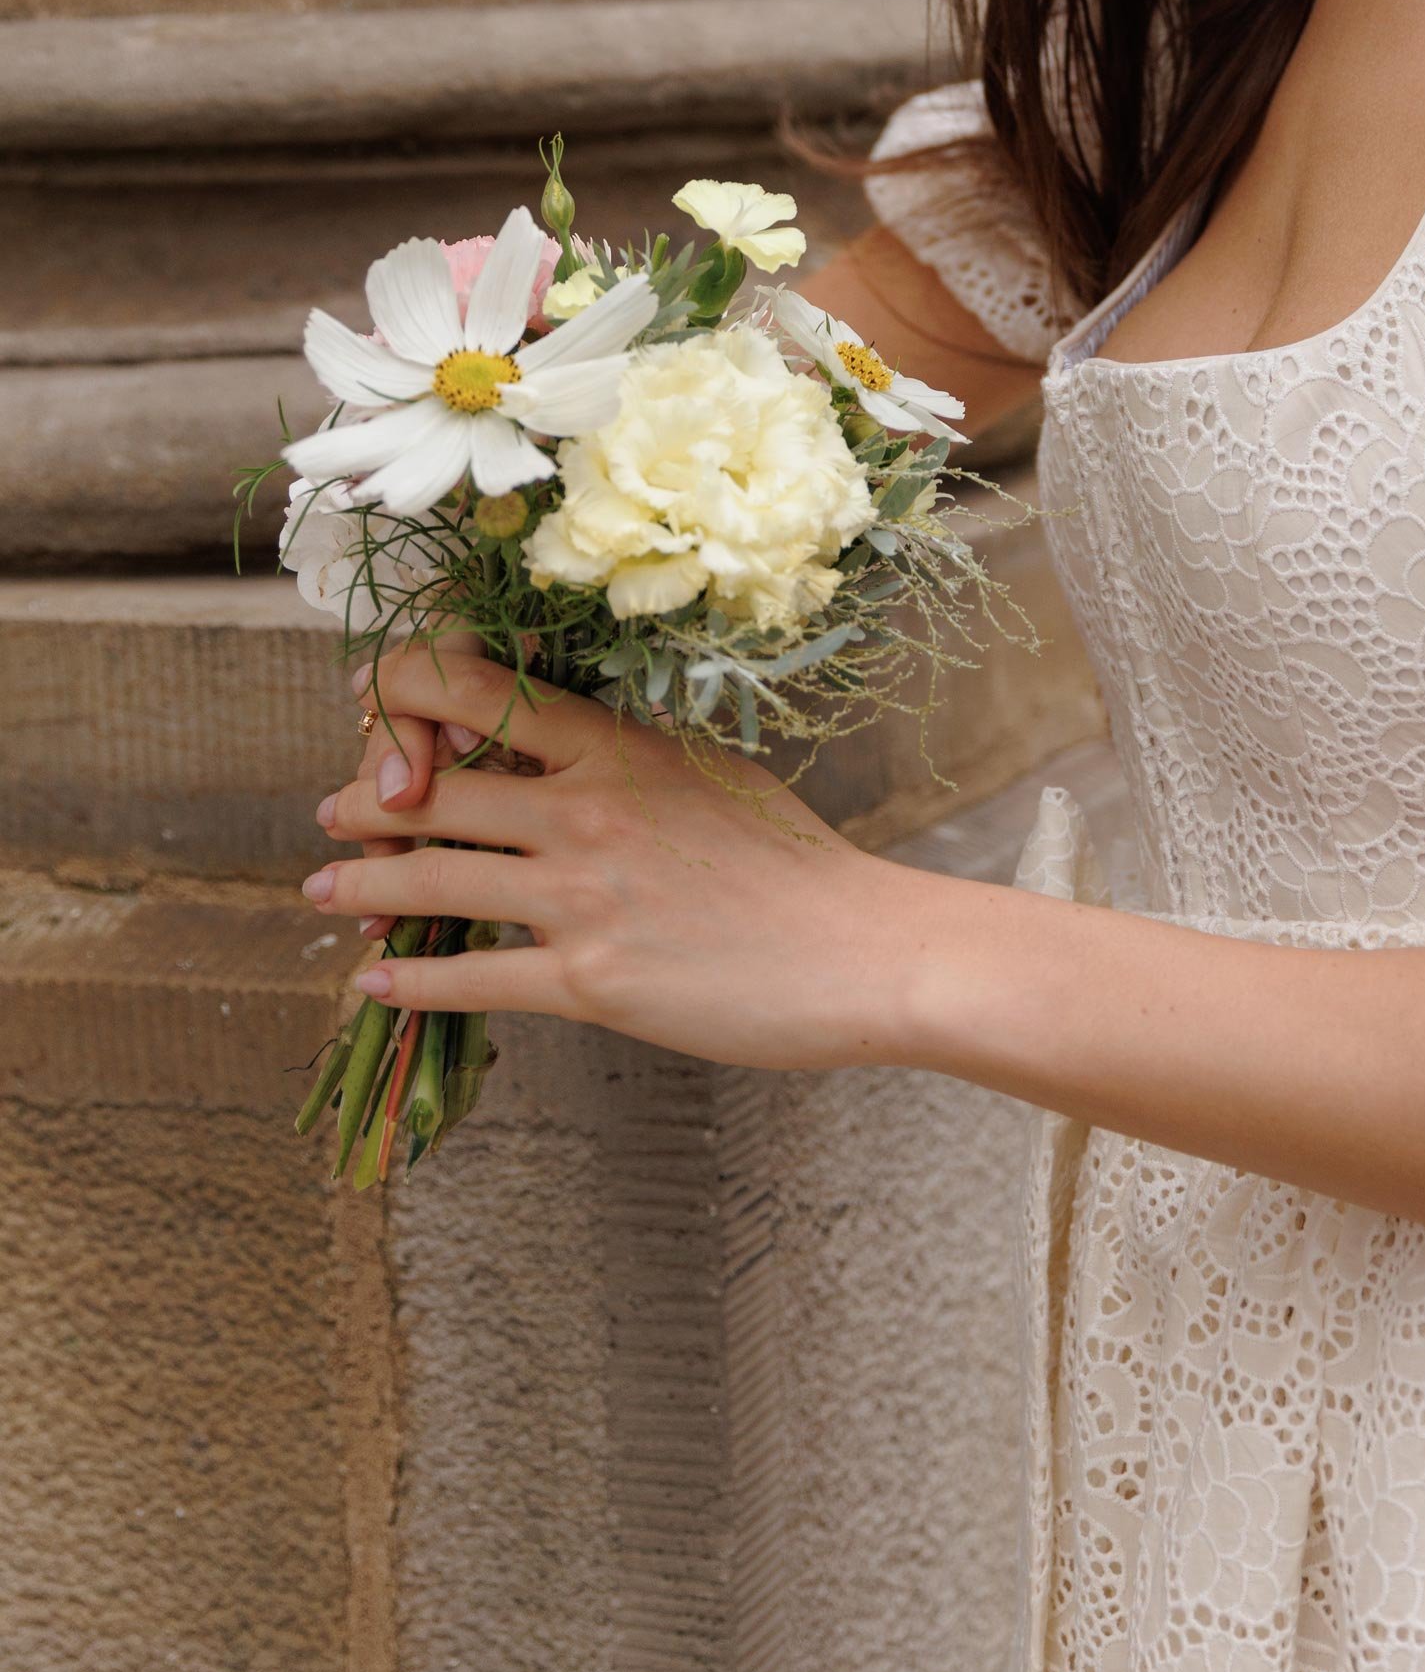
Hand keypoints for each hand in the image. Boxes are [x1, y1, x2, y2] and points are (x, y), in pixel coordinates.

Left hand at [303, 642, 922, 1069]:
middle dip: (360, 802)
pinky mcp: (590, 978)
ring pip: (428, 878)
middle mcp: (585, 809)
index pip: (477, 692)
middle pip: (429, 790)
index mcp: (616, 745)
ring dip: (357, 886)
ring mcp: (582, 896)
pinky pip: (470, 975)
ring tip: (321, 891)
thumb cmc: (792, 860)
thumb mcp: (705, 772)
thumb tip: (560, 749)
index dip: (404, 694)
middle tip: (330, 813)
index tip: (379, 711)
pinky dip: (408, 977)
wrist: (856, 949)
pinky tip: (374, 979)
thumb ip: (624, 757)